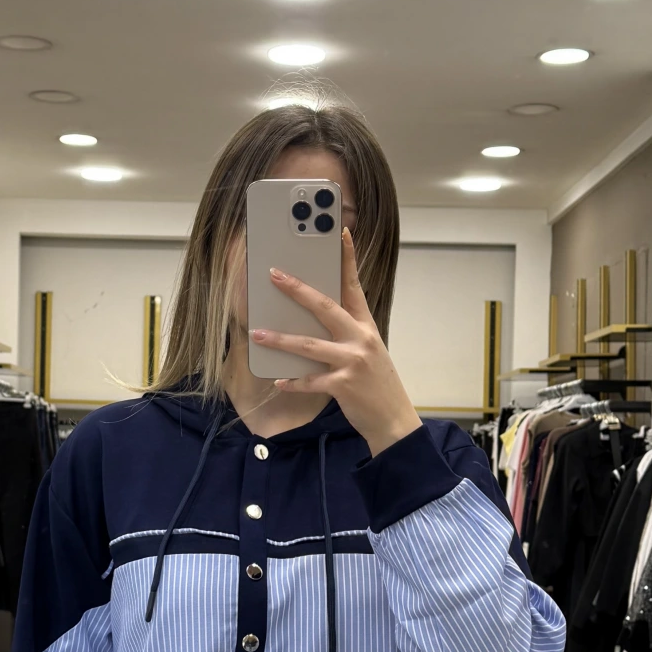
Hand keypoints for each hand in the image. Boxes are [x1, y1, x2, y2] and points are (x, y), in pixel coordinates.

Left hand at [251, 229, 422, 458]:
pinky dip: (293, 381)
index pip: (354, 285)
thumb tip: (310, 320)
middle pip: (324, 307)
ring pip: (309, 345)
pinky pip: (310, 381)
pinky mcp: (343, 385)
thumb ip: (345, 332)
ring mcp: (352, 362)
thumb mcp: (368, 350)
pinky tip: (279, 380)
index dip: (348, 258)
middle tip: (275, 275)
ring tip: (258, 334)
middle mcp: (360, 339)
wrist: (393, 418)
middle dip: (297, 290)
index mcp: (365, 325)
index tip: (340, 232)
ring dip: (280, 339)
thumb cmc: (376, 381)